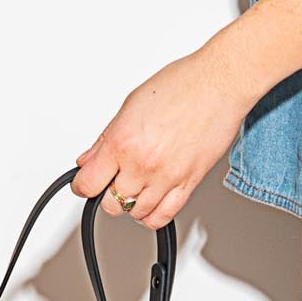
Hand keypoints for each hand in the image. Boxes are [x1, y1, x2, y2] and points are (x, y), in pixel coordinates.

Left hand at [74, 39, 255, 230]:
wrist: (219, 84)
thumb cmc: (181, 85)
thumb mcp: (131, 105)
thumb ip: (106, 138)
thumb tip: (89, 158)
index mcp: (122, 142)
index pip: (88, 183)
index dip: (82, 185)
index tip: (84, 182)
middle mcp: (142, 164)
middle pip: (111, 203)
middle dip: (107, 194)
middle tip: (112, 181)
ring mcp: (166, 176)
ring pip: (136, 213)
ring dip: (131, 204)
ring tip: (134, 187)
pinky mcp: (189, 183)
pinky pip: (164, 216)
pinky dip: (152, 216)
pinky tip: (150, 204)